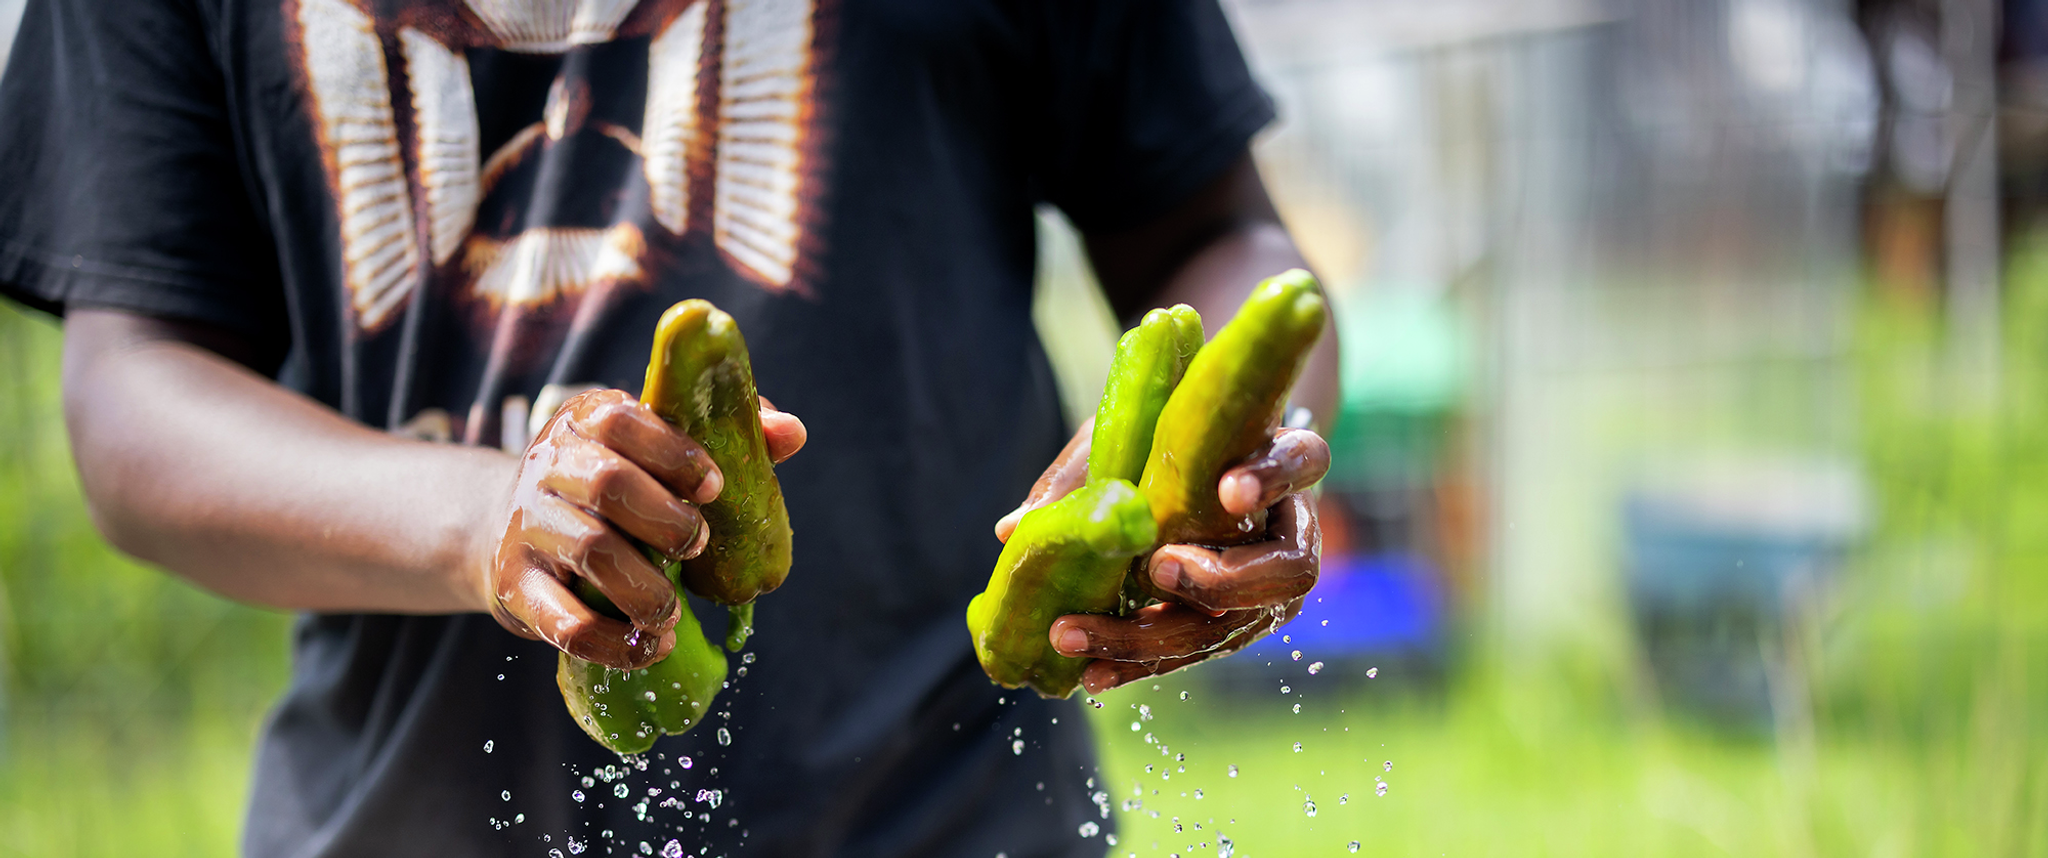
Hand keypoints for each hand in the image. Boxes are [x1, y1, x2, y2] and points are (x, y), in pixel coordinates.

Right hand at [484, 389, 805, 668]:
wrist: (503, 525)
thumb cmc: (606, 484)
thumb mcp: (650, 446)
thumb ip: (723, 435)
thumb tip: (792, 433)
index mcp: (586, 420)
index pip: (624, 420)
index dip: (676, 454)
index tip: (713, 488)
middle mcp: (547, 464)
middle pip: (610, 485)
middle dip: (669, 522)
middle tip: (697, 547)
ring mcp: (525, 525)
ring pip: (591, 552)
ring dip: (648, 590)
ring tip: (673, 612)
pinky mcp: (512, 584)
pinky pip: (564, 620)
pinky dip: (614, 644)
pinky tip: (649, 648)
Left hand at [997, 425, 1328, 693]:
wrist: (1193, 471)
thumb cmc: (1169, 437)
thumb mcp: (1129, 435)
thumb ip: (1084, 472)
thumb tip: (1014, 529)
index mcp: (1282, 461)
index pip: (1304, 461)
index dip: (1272, 478)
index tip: (1227, 489)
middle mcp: (1291, 532)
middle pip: (1289, 571)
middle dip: (1224, 580)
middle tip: (1159, 569)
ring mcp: (1267, 588)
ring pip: (1237, 626)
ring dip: (1157, 637)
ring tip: (1083, 639)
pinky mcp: (1233, 626)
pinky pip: (1194, 652)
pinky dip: (1140, 664)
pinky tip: (1091, 674)